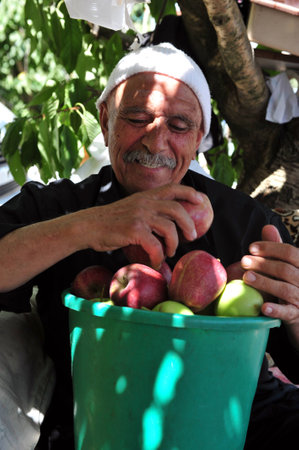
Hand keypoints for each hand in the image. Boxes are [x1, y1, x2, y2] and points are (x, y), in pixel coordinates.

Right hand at [80, 184, 204, 268]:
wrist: (88, 226)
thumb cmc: (110, 221)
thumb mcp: (131, 208)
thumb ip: (147, 210)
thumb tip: (166, 223)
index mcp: (145, 196)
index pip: (173, 188)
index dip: (189, 192)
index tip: (201, 199)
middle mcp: (145, 203)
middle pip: (177, 209)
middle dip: (189, 224)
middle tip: (191, 237)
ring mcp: (140, 216)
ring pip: (169, 229)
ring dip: (173, 244)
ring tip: (169, 252)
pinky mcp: (134, 230)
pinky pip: (156, 246)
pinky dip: (158, 257)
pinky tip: (154, 262)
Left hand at [241, 225, 298, 348]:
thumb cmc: (290, 286)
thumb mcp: (285, 266)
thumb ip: (277, 249)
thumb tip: (267, 227)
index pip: (289, 252)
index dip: (270, 248)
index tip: (251, 247)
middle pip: (285, 270)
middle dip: (263, 264)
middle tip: (243, 261)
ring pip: (285, 290)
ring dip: (265, 283)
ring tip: (246, 277)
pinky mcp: (297, 315)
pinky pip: (288, 313)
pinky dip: (276, 310)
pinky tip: (262, 307)